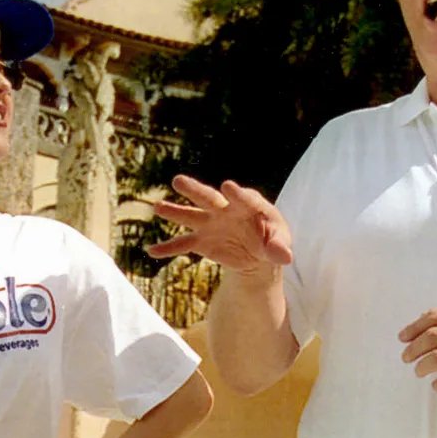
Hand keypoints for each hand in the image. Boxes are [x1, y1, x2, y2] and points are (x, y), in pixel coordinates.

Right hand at [146, 174, 292, 276]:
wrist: (258, 253)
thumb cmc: (272, 240)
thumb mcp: (280, 243)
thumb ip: (280, 247)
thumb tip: (284, 256)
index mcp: (249, 204)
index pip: (243, 197)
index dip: (237, 193)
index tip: (227, 187)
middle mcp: (226, 209)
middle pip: (208, 197)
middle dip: (194, 189)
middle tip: (178, 181)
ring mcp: (211, 224)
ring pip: (190, 215)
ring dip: (174, 211)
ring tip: (157, 206)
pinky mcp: (202, 241)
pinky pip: (183, 244)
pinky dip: (168, 248)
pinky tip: (152, 250)